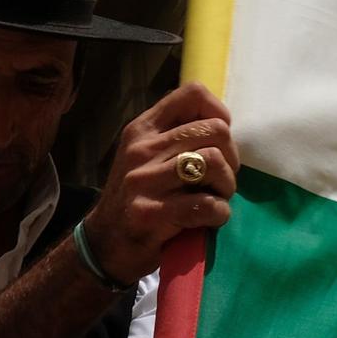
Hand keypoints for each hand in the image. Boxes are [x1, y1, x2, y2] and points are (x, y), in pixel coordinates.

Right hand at [83, 84, 239, 283]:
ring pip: (214, 162)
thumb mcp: (146, 156)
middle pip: (215, 130)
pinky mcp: (151, 213)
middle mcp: (141, 148)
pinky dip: (219, 213)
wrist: (105, 244)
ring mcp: (144, 180)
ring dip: (227, 186)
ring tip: (216, 199)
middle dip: (231, 158)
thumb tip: (223, 128)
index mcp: (142, 129)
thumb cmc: (136, 198)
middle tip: (221, 180)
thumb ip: (176, 137)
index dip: (219, 114)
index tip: (219, 142)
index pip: (193, 93)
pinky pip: (206, 203)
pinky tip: (210, 219)